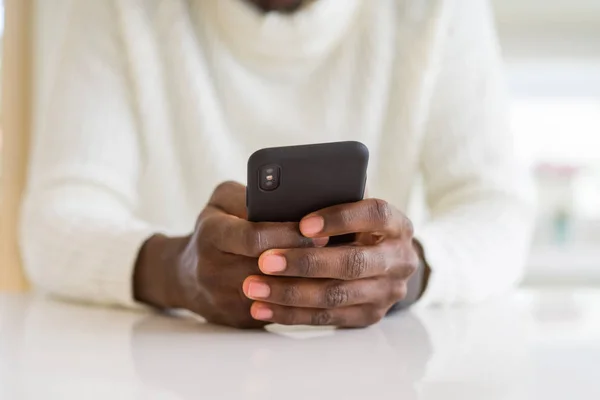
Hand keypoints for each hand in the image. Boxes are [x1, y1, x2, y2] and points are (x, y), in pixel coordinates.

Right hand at [133, 181, 324, 328]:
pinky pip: (276, 312)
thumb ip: (250, 195)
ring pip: (277, 295)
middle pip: (269, 269)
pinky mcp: (237, 320)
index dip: (289, 235)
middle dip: (306, 260)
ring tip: (336, 269)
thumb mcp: (222, 201)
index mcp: (211, 234)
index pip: (254, 237)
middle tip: (338, 251)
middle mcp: (212, 270)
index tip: (319, 231)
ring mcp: (224, 299)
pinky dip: (301, 302)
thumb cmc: (214, 228)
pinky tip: (321, 287)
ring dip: (309, 284)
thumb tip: (291, 199)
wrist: (185, 276)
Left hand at [242, 199, 422, 327]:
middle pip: (352, 263)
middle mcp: (400, 260)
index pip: (375, 214)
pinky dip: (290, 313)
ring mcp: (387, 292)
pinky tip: (262, 307)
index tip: (303, 223)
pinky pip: (326, 318)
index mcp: (397, 224)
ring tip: (254, 286)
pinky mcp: (369, 316)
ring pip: (335, 296)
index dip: (340, 218)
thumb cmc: (354, 225)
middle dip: (305, 263)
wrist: (381, 260)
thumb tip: (288, 196)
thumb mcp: (351, 207)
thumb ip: (331, 199)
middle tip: (266, 260)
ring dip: (290, 293)